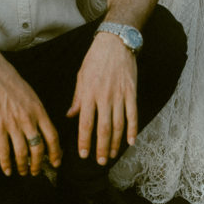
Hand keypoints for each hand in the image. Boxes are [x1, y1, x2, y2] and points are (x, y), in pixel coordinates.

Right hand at [0, 56, 61, 177]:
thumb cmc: (9, 80)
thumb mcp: (29, 94)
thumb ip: (35, 110)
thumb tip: (40, 126)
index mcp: (38, 109)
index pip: (52, 136)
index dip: (56, 152)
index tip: (56, 161)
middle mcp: (28, 118)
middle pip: (39, 148)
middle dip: (38, 163)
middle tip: (36, 171)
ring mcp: (13, 123)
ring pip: (22, 152)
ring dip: (23, 165)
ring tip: (23, 172)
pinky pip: (4, 149)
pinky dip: (6, 163)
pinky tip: (7, 170)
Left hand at [66, 32, 137, 165]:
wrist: (115, 42)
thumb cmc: (95, 58)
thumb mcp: (81, 76)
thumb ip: (77, 98)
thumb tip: (71, 115)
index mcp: (88, 93)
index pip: (85, 123)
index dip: (84, 141)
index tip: (83, 154)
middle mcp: (104, 97)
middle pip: (103, 129)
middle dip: (101, 148)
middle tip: (100, 161)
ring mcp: (119, 95)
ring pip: (118, 125)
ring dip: (116, 143)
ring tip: (113, 155)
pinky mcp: (131, 92)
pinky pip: (132, 115)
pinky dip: (132, 130)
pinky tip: (131, 142)